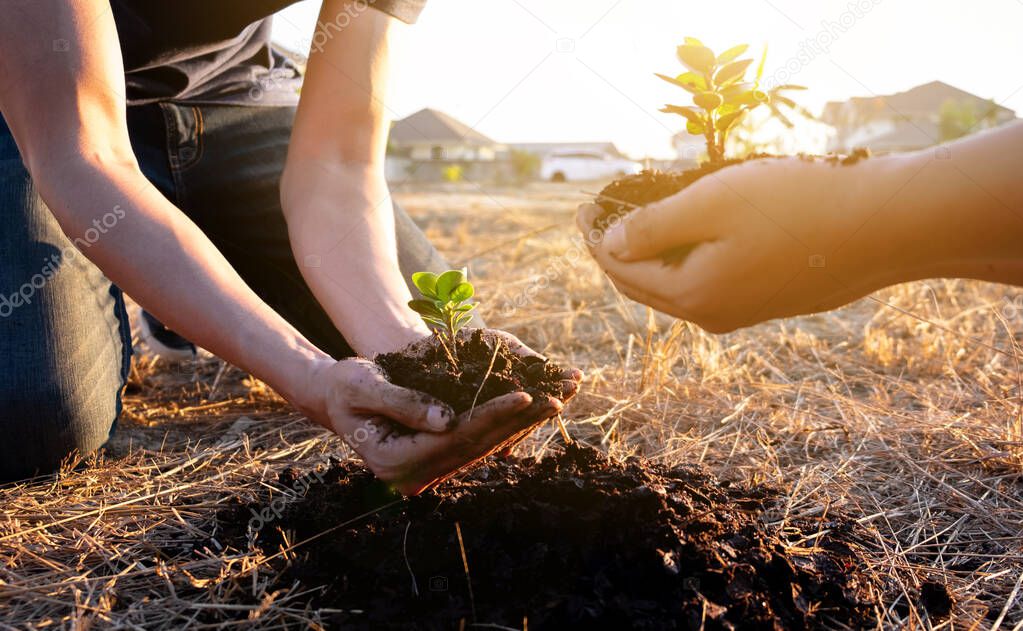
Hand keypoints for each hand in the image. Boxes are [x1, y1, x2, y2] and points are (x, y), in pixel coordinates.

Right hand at [314, 333, 580, 495]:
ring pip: (482, 446)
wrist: (333, 397)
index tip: (526, 394)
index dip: (494, 414)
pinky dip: (505, 424)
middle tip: (556, 398)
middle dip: (518, 420)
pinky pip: (477, 442)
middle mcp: (414, 475)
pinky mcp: (437, 458)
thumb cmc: (344, 386)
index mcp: (396, 461)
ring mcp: (427, 471)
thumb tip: (447, 420)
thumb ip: (405, 404)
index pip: (456, 437)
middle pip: (476, 445)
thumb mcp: (365, 386)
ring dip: (519, 424)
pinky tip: (531, 409)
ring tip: (554, 401)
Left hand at [578, 156, 905, 332]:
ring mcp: (743, 313)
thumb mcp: (712, 203)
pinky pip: (708, 283)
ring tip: (640, 219)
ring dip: (653, 256)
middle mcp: (713, 315)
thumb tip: (610, 246)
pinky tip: (692, 232)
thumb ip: (653, 227)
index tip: (581, 207)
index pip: (620, 271)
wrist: (884, 227)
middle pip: (644, 286)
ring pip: (677, 286)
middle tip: (600, 217)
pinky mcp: (768, 301)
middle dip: (616, 252)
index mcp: (692, 296)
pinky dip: (687, 259)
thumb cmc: (797, 207)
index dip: (594, 238)